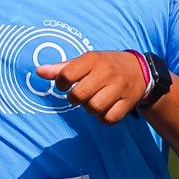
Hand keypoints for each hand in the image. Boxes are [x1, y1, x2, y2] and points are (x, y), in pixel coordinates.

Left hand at [34, 50, 149, 123]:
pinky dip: (103, 118)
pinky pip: (109, 119)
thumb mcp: (85, 61)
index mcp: (93, 59)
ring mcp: (119, 88)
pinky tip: (105, 109)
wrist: (140, 70)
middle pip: (78, 96)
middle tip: (81, 94)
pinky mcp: (128, 102)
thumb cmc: (105, 66)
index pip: (66, 75)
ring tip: (94, 100)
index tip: (66, 83)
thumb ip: (61, 68)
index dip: (61, 83)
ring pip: (93, 108)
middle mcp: (106, 72)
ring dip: (90, 109)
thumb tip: (39, 72)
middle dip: (75, 99)